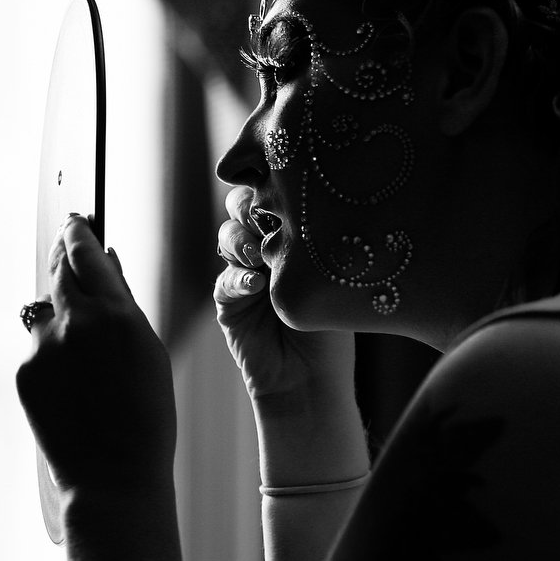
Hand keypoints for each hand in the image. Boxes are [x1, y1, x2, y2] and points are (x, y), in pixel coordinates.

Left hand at [16, 215, 174, 493]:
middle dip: (64, 258)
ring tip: (83, 335)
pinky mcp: (25, 372)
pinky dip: (53, 349)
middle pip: (58, 271)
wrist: (112, 475)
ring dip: (60, 309)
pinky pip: (38, 346)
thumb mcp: (151, 352)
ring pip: (46, 309)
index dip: (78, 233)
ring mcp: (44, 348)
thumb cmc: (147, 417)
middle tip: (69, 247)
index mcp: (116, 314)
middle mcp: (74, 323)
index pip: (85, 253)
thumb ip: (126, 304)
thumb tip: (109, 263)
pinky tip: (75, 378)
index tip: (76, 220)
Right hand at [215, 186, 366, 483]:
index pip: (274, 191)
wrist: (315, 379)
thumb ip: (318, 243)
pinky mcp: (228, 301)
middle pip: (241, 204)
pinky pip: (223, 279)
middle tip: (267, 218)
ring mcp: (244, 271)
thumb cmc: (336, 326)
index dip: (271, 181)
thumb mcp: (335, 278)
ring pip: (228, 237)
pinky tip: (255, 285)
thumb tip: (314, 204)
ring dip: (242, 241)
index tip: (284, 182)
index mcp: (294, 233)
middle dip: (248, 203)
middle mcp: (266, 246)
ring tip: (261, 256)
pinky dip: (237, 278)